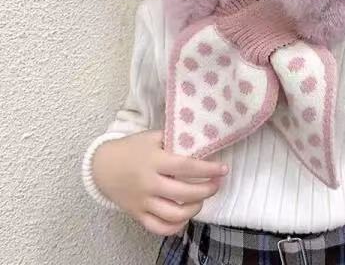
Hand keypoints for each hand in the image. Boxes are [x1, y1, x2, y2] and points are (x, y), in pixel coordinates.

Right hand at [92, 129, 227, 235]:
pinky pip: (159, 228)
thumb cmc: (131, 149)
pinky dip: (176, 226)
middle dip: (207, 190)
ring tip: (201, 199)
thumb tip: (200, 139)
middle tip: (216, 183)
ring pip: (174, 213)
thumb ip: (173, 138)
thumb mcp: (151, 137)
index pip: (186, 167)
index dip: (208, 169)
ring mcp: (143, 201)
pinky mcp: (137, 215)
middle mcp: (149, 183)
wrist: (101, 167)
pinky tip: (185, 215)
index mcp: (154, 160)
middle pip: (184, 192)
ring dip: (195, 208)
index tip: (223, 169)